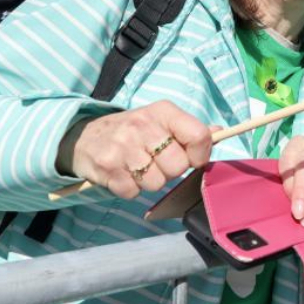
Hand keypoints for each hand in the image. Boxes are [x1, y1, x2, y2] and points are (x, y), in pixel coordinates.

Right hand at [57, 100, 214, 198]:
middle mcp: (142, 125)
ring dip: (150, 181)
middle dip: (170, 170)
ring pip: (157, 183)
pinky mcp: (107, 167)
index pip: (199, 136)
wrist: (84, 137)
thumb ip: (190, 129)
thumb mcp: (160, 121)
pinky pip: (133, 192)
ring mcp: (123, 147)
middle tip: (156, 162)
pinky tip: (123, 173)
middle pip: (178, 166)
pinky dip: (130, 188)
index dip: (200, 154)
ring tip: (138, 167)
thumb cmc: (132, 131)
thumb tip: (219, 131)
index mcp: (162, 111)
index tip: (192, 158)